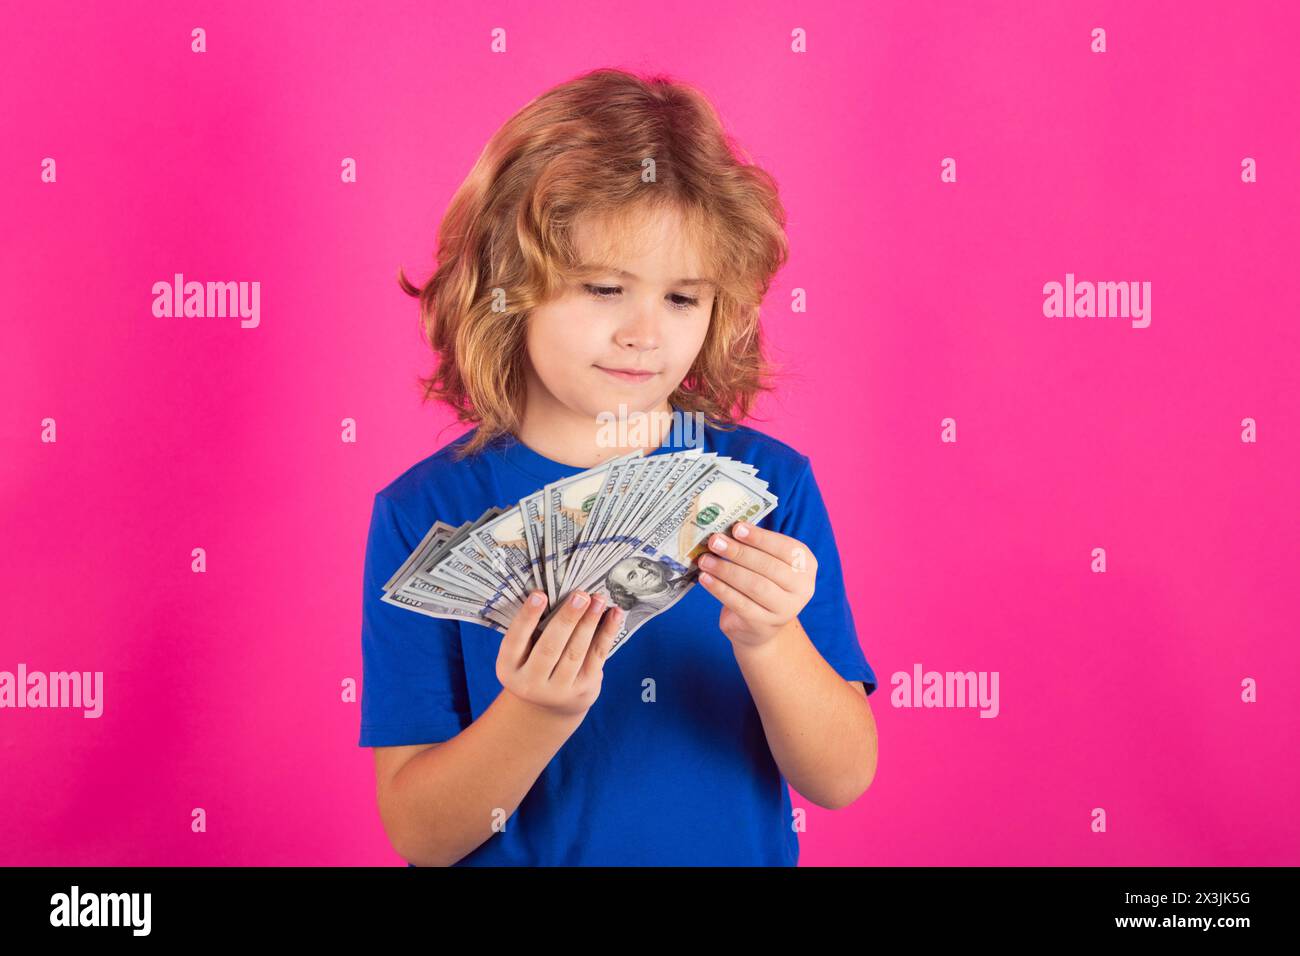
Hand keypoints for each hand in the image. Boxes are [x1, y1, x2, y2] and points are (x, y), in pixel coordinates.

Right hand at [495, 589, 623, 718]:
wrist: (547, 707)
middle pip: (550, 648)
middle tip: (580, 595)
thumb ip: (532, 630)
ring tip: (598, 600)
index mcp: (508, 668)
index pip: (515, 639)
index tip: (539, 594)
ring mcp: (558, 690)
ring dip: (589, 623)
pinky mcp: (583, 690)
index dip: (527, 617)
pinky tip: (614, 615)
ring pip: (575, 652)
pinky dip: (607, 634)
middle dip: (567, 619)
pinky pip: (596, 657)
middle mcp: (530, 683)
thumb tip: (558, 593)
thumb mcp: (522, 654)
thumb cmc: (534, 665)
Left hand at [694, 520, 816, 649]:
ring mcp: (785, 610)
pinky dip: (720, 589)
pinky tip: (705, 578)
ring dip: (726, 570)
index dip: (760, 538)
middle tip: (715, 542)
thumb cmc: (762, 582)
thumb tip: (725, 531)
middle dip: (739, 552)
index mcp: (806, 565)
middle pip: (769, 567)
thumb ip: (753, 547)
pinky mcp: (763, 624)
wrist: (761, 628)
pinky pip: (740, 603)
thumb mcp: (766, 563)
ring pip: (754, 586)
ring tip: (706, 560)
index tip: (736, 528)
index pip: (786, 548)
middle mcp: (802, 589)